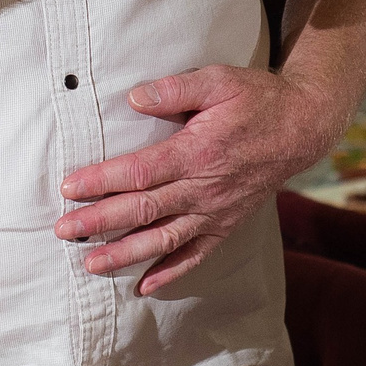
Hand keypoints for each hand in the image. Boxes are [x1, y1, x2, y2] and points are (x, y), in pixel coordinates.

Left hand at [55, 65, 349, 293]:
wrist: (302, 128)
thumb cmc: (257, 99)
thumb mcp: (220, 79)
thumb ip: (176, 88)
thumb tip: (134, 98)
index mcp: (198, 152)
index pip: (140, 172)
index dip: (101, 180)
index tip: (68, 187)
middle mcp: (204, 188)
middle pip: (143, 210)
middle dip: (99, 222)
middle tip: (63, 230)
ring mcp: (216, 211)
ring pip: (164, 239)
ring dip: (125, 254)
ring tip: (90, 264)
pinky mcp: (226, 224)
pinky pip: (196, 255)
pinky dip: (170, 273)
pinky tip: (144, 286)